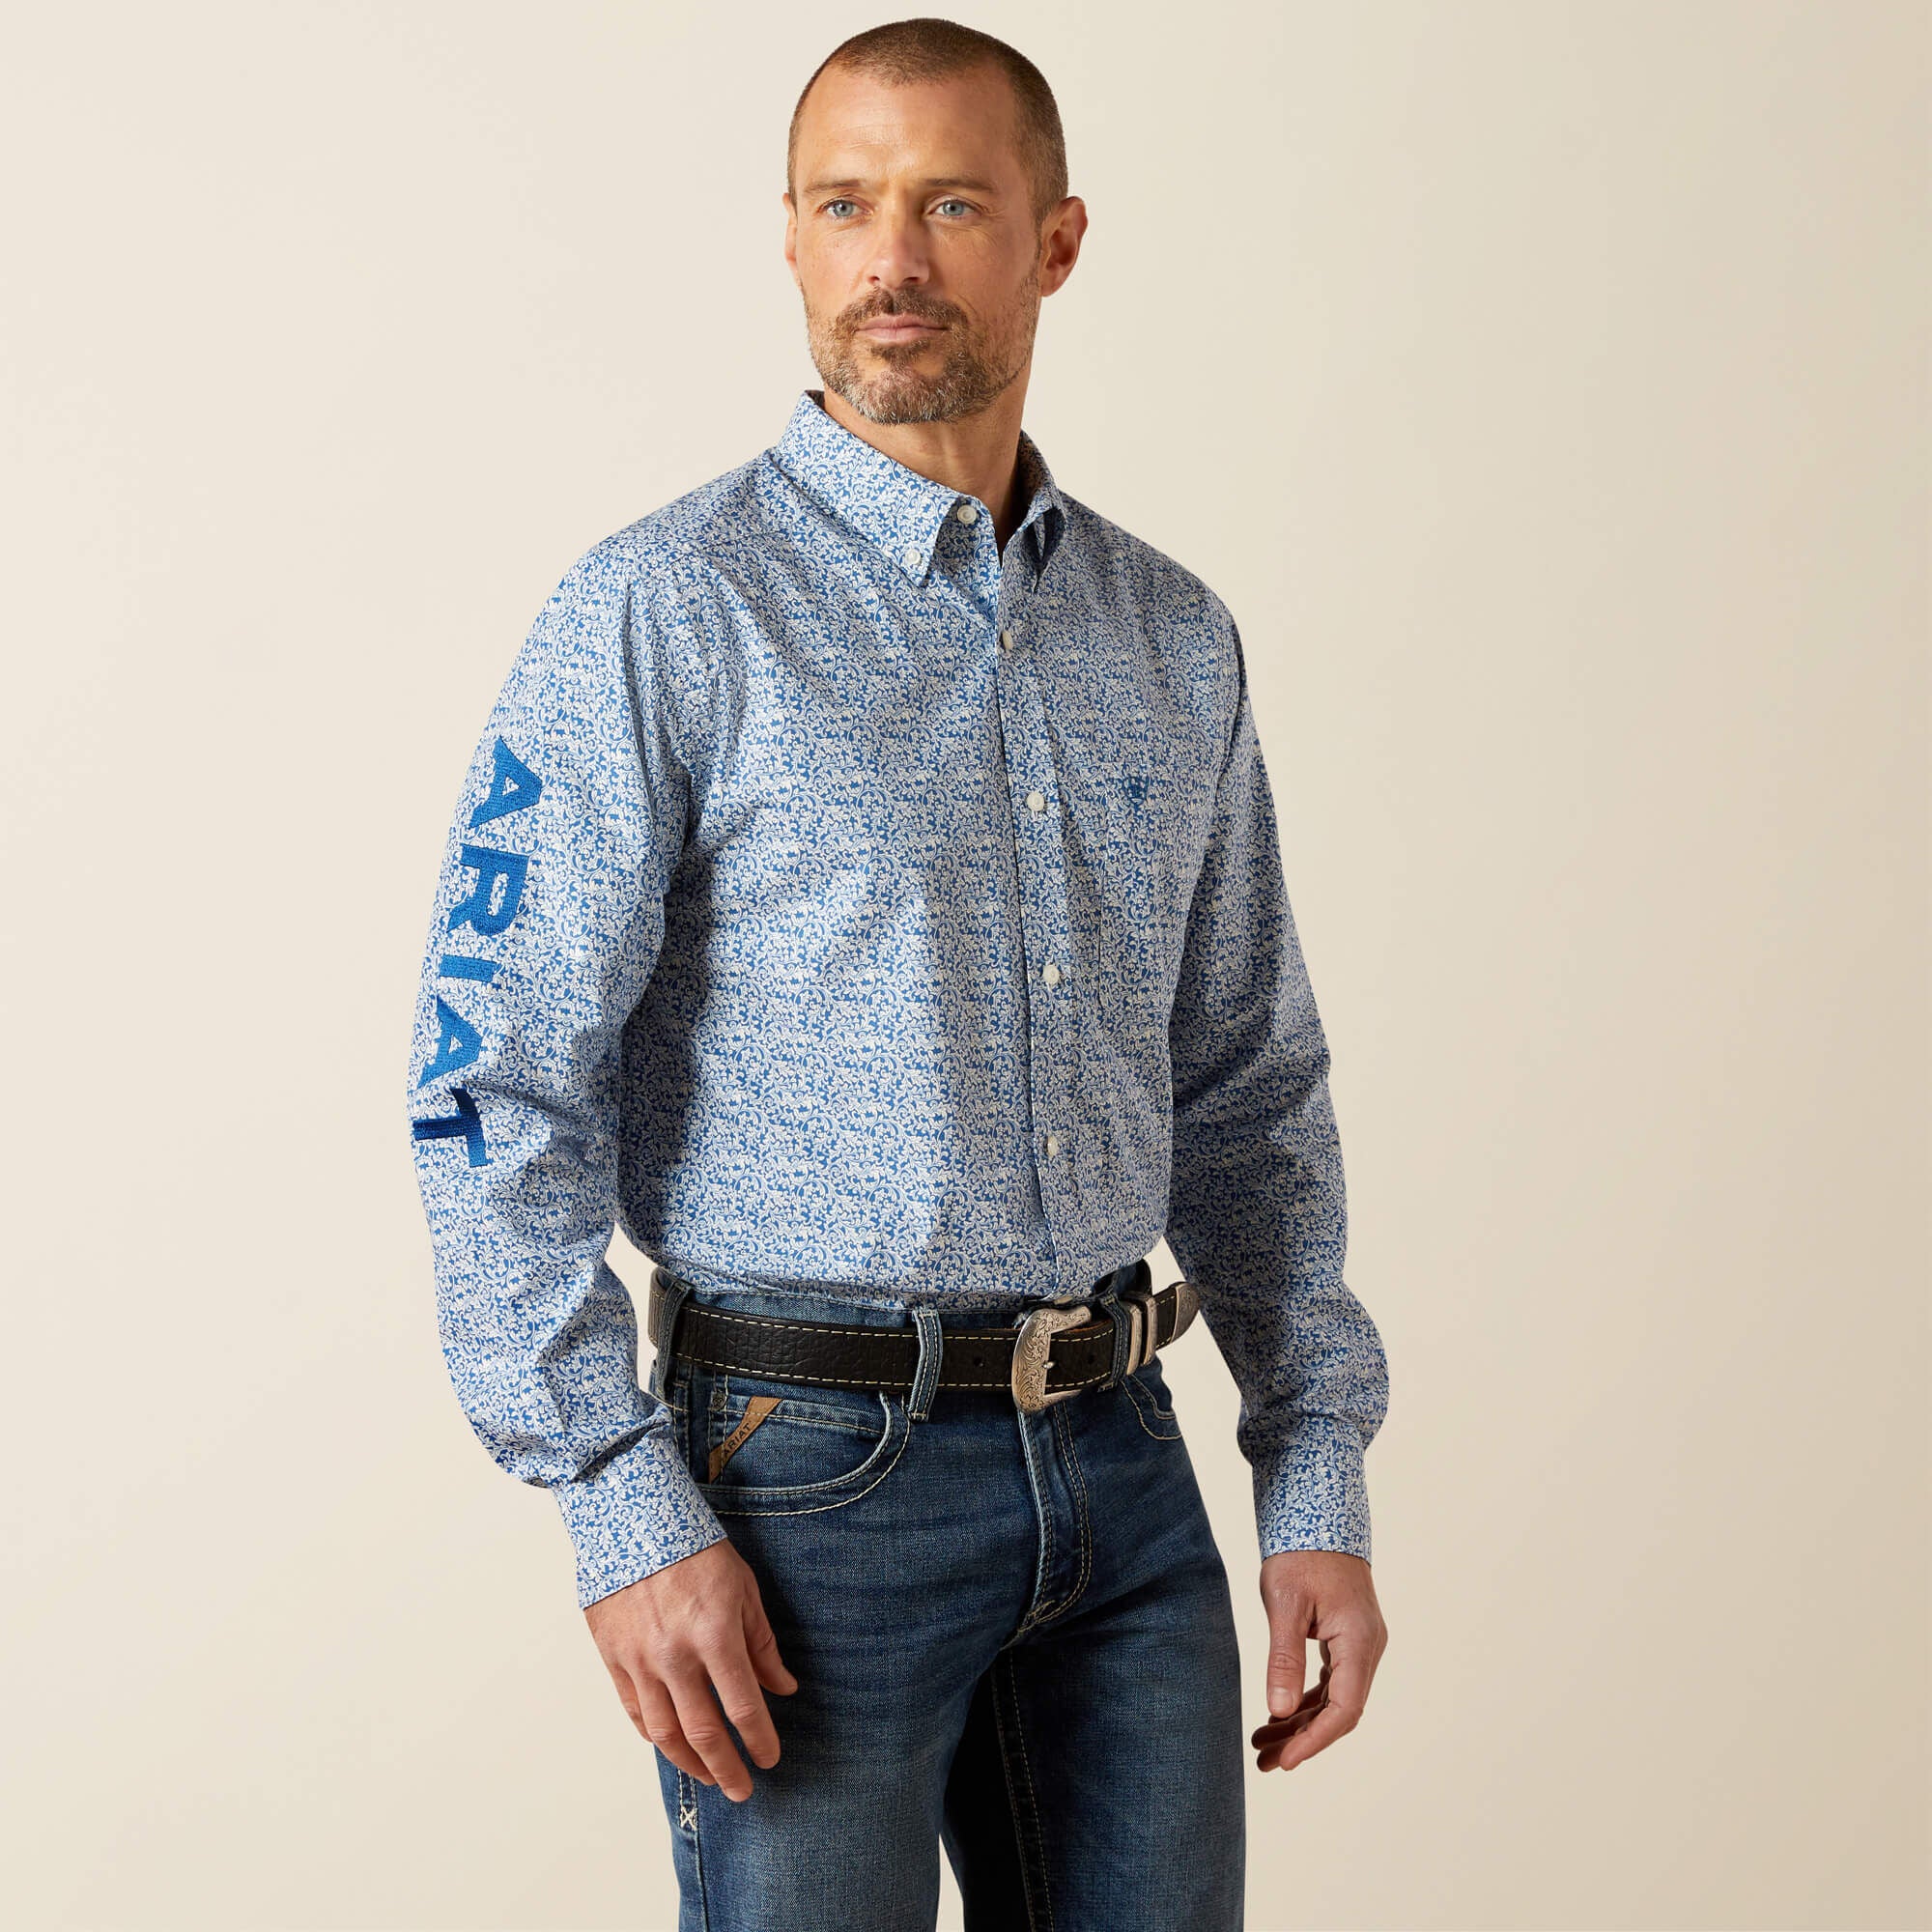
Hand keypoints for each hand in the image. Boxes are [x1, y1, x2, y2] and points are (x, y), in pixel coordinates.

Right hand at [583, 1536, 797, 1801]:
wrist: (632, 1519)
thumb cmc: (696, 1549)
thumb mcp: (742, 1588)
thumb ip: (761, 1643)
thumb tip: (783, 1688)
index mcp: (714, 1634)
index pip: (743, 1707)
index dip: (759, 1740)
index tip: (770, 1759)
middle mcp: (675, 1655)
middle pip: (703, 1731)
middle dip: (726, 1768)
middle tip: (742, 1790)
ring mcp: (639, 1659)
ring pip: (665, 1732)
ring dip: (690, 1762)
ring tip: (710, 1776)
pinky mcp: (612, 1656)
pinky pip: (634, 1710)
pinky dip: (654, 1734)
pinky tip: (671, 1743)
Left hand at [1250, 1549, 1386, 1772]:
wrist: (1317, 1517)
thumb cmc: (1300, 1554)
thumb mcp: (1285, 1604)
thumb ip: (1284, 1657)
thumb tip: (1279, 1710)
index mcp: (1359, 1640)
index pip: (1344, 1707)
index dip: (1315, 1739)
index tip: (1285, 1761)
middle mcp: (1367, 1647)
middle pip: (1340, 1710)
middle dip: (1303, 1739)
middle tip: (1263, 1761)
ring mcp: (1360, 1644)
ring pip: (1334, 1698)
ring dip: (1301, 1723)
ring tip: (1261, 1745)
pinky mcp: (1346, 1639)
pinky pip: (1331, 1682)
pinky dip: (1305, 1700)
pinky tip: (1278, 1715)